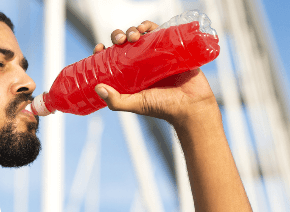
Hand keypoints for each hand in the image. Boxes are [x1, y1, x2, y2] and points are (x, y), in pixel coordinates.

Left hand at [93, 21, 217, 126]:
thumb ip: (116, 101)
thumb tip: (97, 88)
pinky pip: (159, 32)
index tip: (100, 48)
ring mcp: (156, 54)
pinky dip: (150, 26)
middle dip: (119, 36)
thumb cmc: (164, 107)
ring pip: (140, 35)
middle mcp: (141, 63)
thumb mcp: (136, 104)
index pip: (112, 58)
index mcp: (130, 74)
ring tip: (134, 35)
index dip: (104, 51)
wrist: (192, 105)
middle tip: (121, 39)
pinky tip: (146, 28)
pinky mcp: (171, 48)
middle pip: (124, 43)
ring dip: (133, 30)